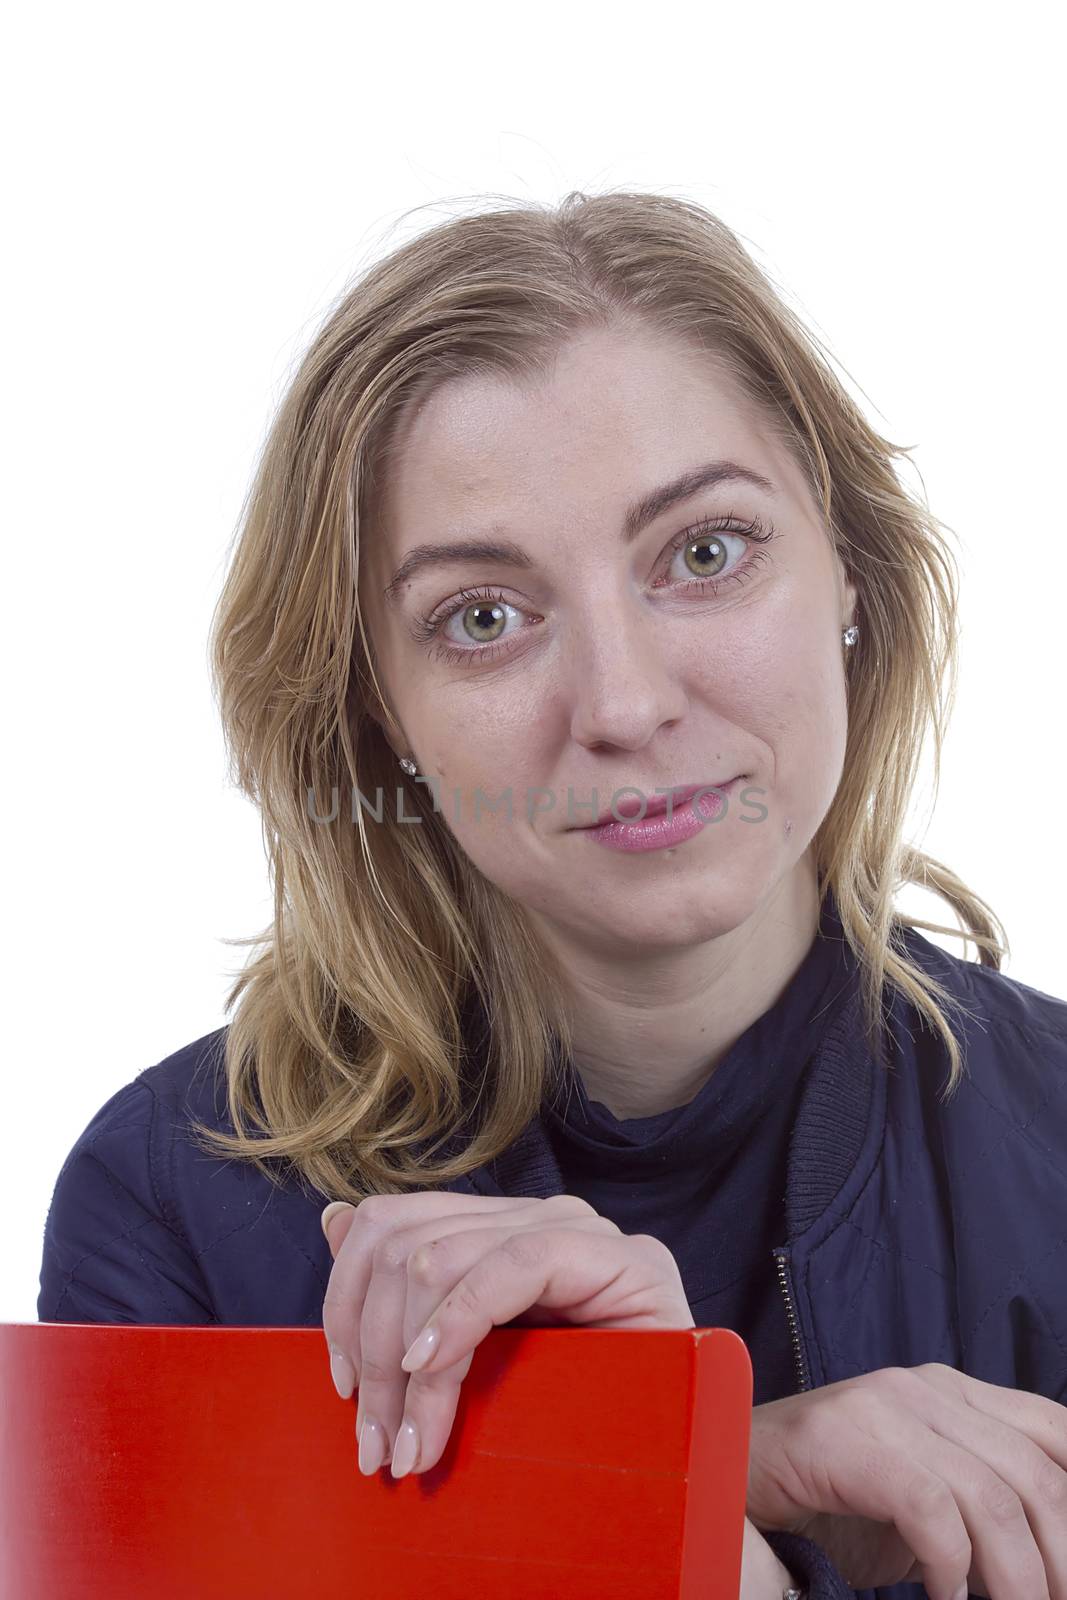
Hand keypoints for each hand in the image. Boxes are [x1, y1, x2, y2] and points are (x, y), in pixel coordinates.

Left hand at [320, 1191, 694, 1478]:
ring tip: (411, 1443)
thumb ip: (412, 1296)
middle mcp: (535, 1216)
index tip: (345, 1390)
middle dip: (372, 1349)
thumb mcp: (473, 1358)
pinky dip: (460, 1323)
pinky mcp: (622, 1258)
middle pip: (402, 1241)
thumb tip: (335, 1219)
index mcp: (497, 1231)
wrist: (681, 1454)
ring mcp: (580, 1230)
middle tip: (376, 1441)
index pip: (391, 1225)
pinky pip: (514, 1268)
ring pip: (440, 1258)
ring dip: (408, 1366)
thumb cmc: (574, 1412)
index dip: (347, 1303)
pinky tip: (437, 1376)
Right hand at [746, 1362, 1066, 1599]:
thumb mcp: (926, 1506)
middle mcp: (924, 1387)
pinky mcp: (842, 1439)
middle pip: (1037, 1473)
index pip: (1055, 1430)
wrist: (721, 1481)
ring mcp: (881, 1406)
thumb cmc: (827, 1506)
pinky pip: (929, 1508)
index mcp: (952, 1392)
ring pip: (993, 1497)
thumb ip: (981, 1510)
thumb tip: (1054, 1563)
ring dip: (1018, 1580)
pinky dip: (951, 1570)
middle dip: (1062, 1557)